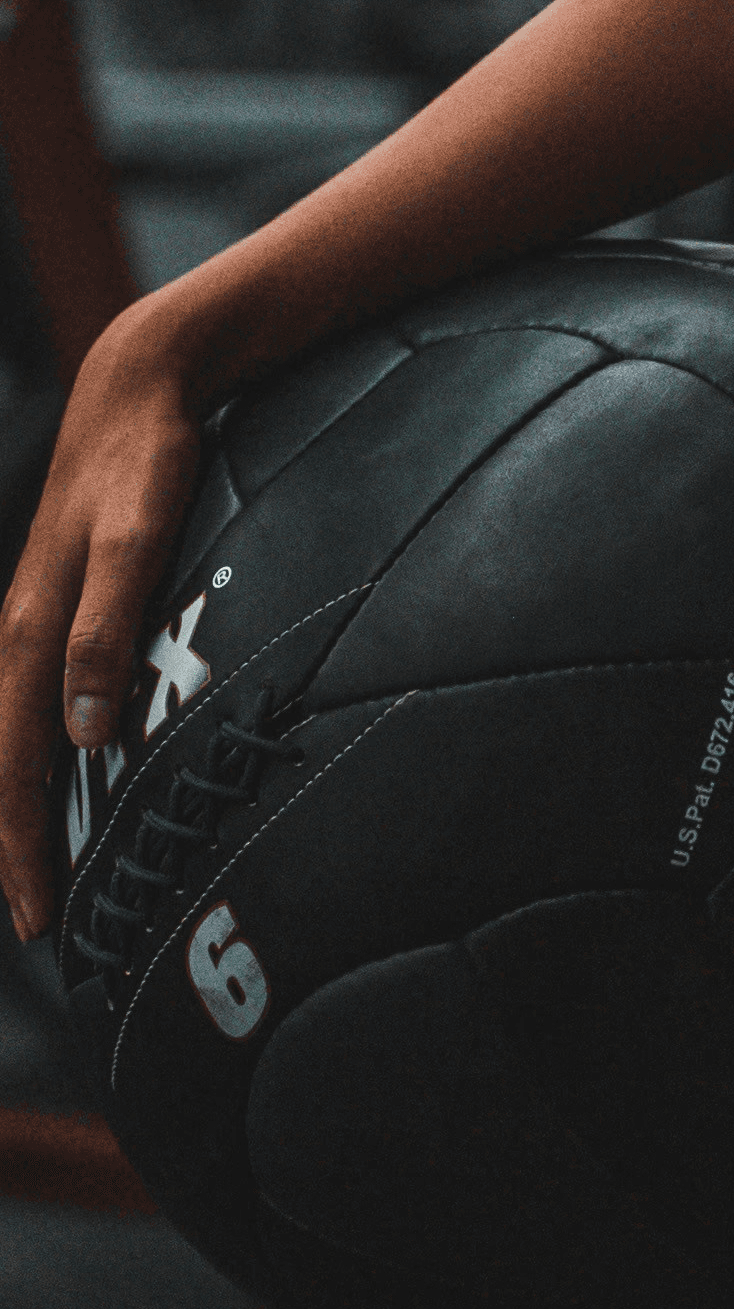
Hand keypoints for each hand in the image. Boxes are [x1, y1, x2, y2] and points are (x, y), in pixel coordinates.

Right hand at [0, 308, 209, 943]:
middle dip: (15, 847)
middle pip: (7, 765)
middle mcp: (22, 636)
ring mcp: (36, 623)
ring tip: (37, 870)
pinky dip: (38, 754)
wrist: (138, 385)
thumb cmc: (145, 460)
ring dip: (22, 808)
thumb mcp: (134, 538)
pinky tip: (60, 774)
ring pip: (16, 738)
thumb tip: (85, 731)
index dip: (23, 846)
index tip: (40, 919)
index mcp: (32, 635)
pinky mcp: (59, 607)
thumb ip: (107, 626)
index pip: (17, 768)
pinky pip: (34, 705)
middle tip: (40, 923)